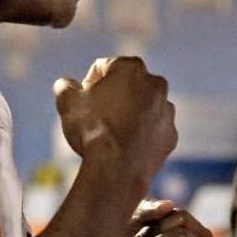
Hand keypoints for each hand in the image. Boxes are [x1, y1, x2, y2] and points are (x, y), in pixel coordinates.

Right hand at [53, 57, 177, 181]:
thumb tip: (65, 85)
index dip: (89, 83)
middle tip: (96, 115)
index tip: (83, 100)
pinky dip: (141, 135)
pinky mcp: (171, 135)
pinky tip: (125, 147)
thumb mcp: (68, 102)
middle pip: (128, 86)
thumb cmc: (93, 130)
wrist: (118, 169)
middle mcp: (156, 84)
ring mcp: (166, 111)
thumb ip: (65, 87)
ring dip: (130, 115)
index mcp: (132, 68)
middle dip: (113, 96)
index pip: (104, 67)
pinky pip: (153, 131)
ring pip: (143, 108)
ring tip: (111, 134)